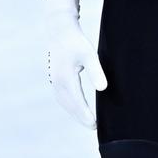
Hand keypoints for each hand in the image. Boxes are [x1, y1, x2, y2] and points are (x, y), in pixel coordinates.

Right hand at [43, 0, 106, 128]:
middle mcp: (57, 82)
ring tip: (87, 121)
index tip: (95, 125)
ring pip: (64, 103)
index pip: (77, 103)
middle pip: (70, 106)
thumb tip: (102, 89)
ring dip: (74, 113)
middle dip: (81, 118)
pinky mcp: (55, 77)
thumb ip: (96, 72)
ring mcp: (54, 80)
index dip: (86, 115)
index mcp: (66, 78)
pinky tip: (77, 107)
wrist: (59, 29)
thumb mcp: (89, 55)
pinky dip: (69, 105)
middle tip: (94, 128)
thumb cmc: (76, 41)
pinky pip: (62, 97)